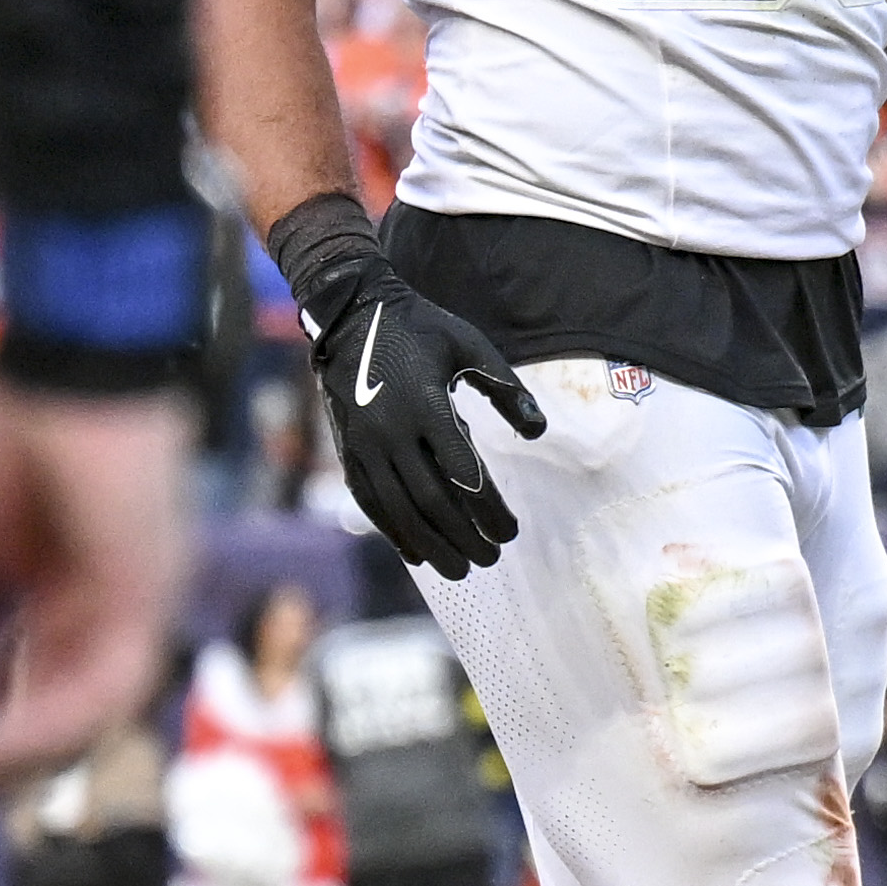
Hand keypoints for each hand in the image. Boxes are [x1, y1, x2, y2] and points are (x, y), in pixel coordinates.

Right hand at [0, 374, 192, 801]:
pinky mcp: (144, 599)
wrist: (63, 364)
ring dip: (3, 761)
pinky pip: (94, 691)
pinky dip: (26, 727)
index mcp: (80, 605)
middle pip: (69, 727)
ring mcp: (140, 609)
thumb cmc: (19, 436)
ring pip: (83, 724)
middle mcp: (120, 616)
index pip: (44, 701)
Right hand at [268, 193, 543, 576]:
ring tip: (461, 569)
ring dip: (431, 545)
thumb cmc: (422, 330)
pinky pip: (370, 502)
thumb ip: (507, 389)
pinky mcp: (347, 452)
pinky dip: (394, 531)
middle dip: (465, 536)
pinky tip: (416, 553)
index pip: (464, 473)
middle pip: (432, 501)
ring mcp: (364, 444)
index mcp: (427, 405)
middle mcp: (391, 431)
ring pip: (399, 509)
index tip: (511, 530)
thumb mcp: (472, 347)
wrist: (353, 316)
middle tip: (493, 558)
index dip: (489, 509)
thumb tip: (538, 431)